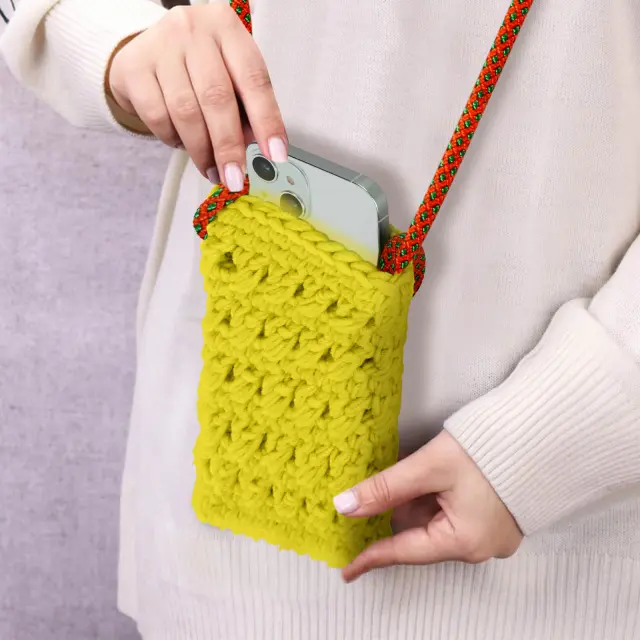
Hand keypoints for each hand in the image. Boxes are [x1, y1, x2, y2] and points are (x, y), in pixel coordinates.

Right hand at [107, 4, 286, 188]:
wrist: (145, 52)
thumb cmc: (198, 68)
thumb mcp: (229, 76)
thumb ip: (245, 107)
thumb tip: (255, 146)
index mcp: (227, 28)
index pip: (254, 79)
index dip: (267, 120)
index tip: (275, 153)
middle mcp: (193, 29)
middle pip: (216, 98)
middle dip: (228, 146)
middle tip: (234, 177)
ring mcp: (160, 46)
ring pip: (185, 112)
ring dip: (201, 151)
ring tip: (212, 171)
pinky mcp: (133, 68)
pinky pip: (157, 116)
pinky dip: (173, 139)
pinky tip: (181, 143)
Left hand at [334, 430, 522, 581]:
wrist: (540, 432)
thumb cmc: (490, 448)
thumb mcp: (429, 466)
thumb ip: (385, 488)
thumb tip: (346, 505)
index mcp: (465, 541)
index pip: (405, 552)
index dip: (372, 557)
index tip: (348, 568)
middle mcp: (479, 545)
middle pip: (421, 534)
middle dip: (401, 509)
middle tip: (380, 490)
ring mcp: (491, 533)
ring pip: (436, 522)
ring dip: (420, 499)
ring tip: (418, 472)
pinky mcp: (496, 518)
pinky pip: (454, 515)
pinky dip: (436, 498)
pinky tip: (432, 476)